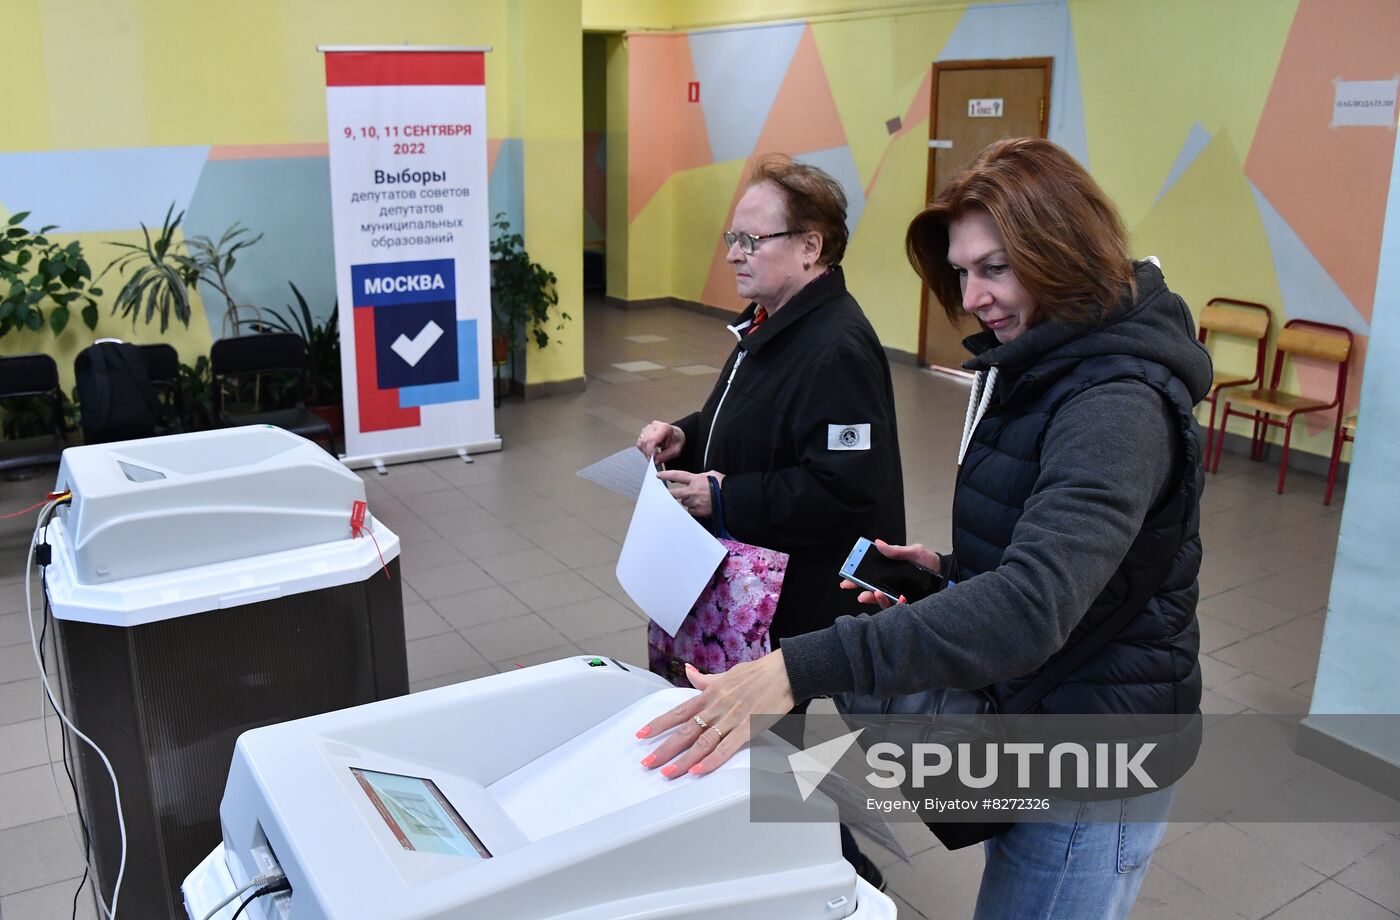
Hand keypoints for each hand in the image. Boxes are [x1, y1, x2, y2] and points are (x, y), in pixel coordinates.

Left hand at [636, 652, 795, 777]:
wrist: (785, 671)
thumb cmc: (758, 673)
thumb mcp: (726, 674)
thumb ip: (705, 680)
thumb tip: (689, 672)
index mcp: (710, 695)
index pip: (678, 712)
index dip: (658, 724)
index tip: (642, 734)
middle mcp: (716, 707)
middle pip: (685, 730)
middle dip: (664, 748)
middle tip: (648, 762)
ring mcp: (732, 718)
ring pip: (702, 741)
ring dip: (683, 759)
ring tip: (668, 772)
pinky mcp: (748, 727)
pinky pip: (727, 747)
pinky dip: (712, 760)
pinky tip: (699, 769)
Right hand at [638, 421, 684, 463]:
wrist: (676, 436)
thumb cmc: (676, 441)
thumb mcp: (676, 451)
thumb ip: (665, 456)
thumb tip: (655, 460)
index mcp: (664, 428)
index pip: (652, 439)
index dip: (649, 451)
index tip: (651, 459)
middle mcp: (655, 425)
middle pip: (644, 440)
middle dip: (647, 452)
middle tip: (652, 459)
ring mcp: (648, 427)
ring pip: (640, 441)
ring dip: (645, 450)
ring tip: (653, 453)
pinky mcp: (644, 431)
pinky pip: (640, 441)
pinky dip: (643, 448)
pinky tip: (650, 449)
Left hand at [656, 469, 723, 516]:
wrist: (731, 498)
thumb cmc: (723, 485)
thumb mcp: (712, 475)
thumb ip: (701, 477)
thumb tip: (697, 479)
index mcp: (695, 480)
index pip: (677, 476)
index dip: (666, 475)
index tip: (659, 476)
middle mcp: (692, 491)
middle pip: (675, 493)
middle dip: (670, 494)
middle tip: (667, 495)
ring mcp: (695, 502)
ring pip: (685, 502)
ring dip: (688, 500)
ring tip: (698, 499)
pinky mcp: (698, 511)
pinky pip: (692, 510)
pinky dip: (694, 508)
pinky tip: (701, 505)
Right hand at [839, 539, 940, 607]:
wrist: (946, 573)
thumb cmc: (929, 561)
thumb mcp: (914, 551)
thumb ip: (896, 551)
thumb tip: (878, 543)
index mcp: (889, 571)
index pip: (869, 574)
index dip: (856, 575)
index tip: (847, 575)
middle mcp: (891, 584)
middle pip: (871, 589)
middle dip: (860, 589)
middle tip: (852, 587)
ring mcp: (898, 595)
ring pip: (882, 601)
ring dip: (876, 598)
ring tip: (876, 594)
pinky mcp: (908, 604)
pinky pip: (898, 608)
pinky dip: (896, 605)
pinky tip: (899, 599)